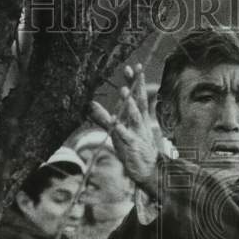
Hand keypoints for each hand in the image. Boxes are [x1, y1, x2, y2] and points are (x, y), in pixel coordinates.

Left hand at [89, 64, 161, 194]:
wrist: (149, 172)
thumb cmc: (132, 150)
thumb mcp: (117, 130)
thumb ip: (102, 117)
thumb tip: (89, 104)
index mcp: (139, 118)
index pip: (139, 96)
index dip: (137, 81)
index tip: (134, 66)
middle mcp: (140, 123)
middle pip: (140, 101)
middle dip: (136, 85)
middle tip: (131, 70)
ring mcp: (137, 134)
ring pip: (135, 116)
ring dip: (129, 103)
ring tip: (124, 90)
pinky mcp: (132, 146)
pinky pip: (125, 135)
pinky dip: (119, 128)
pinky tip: (114, 121)